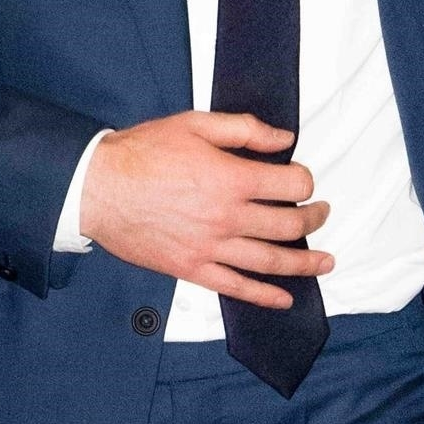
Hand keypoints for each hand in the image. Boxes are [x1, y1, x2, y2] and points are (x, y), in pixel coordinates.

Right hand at [78, 111, 331, 306]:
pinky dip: (265, 296)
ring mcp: (211, 248)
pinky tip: (284, 299)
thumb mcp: (194, 125)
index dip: (305, 180)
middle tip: (322, 214)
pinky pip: (237, 288)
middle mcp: (227, 217)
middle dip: (314, 219)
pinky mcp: (193, 269)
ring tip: (325, 262)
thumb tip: (284, 139)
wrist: (97, 188)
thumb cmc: (141, 154)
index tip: (301, 179)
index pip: (291, 185)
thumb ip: (244, 130)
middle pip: (289, 225)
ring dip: (305, 264)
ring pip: (271, 262)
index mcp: (231, 179)